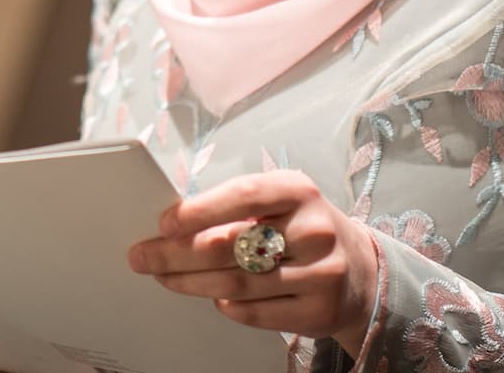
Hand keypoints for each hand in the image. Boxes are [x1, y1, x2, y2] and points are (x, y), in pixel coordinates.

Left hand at [126, 171, 379, 356]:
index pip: (244, 195)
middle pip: (231, 246)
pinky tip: (212, 296)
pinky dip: (226, 305)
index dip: (200, 209)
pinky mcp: (318, 311)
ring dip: (191, 282)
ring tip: (164, 277)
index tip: (163, 223)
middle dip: (177, 253)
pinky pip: (255, 313)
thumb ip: (239, 207)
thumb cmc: (303, 228)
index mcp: (299, 190)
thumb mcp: (282, 202)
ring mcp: (320, 274)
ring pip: (237, 283)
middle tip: (143, 256)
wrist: (360, 271)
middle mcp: (314, 230)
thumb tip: (173, 223)